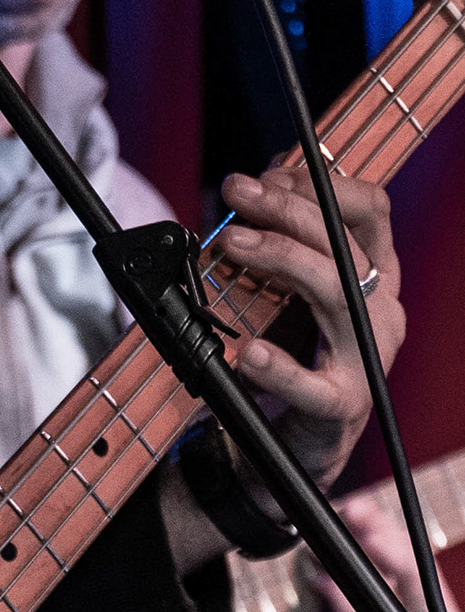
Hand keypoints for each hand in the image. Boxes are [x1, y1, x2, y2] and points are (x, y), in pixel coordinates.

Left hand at [216, 169, 403, 490]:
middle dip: (288, 209)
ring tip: (230, 244)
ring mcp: (367, 358)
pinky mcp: (342, 405)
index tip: (268, 174)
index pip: (371, 210)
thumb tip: (253, 186)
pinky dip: (280, 367)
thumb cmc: (298, 352)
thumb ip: (282, 243)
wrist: (299, 438)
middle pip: (345, 244)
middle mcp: (381, 311)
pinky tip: (250, 352)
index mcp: (377, 276)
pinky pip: (312, 384)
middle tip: (236, 192)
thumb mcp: (292, 289)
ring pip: (335, 293)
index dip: (322, 184)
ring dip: (280, 259)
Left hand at [309, 492, 462, 611]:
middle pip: (417, 584)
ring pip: (389, 607)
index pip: (424, 568)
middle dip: (385, 542)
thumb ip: (376, 574)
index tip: (364, 507)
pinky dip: (342, 605)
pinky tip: (324, 581)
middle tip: (355, 513)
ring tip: (332, 542)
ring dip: (357, 568)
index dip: (394, 534)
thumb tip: (349, 519)